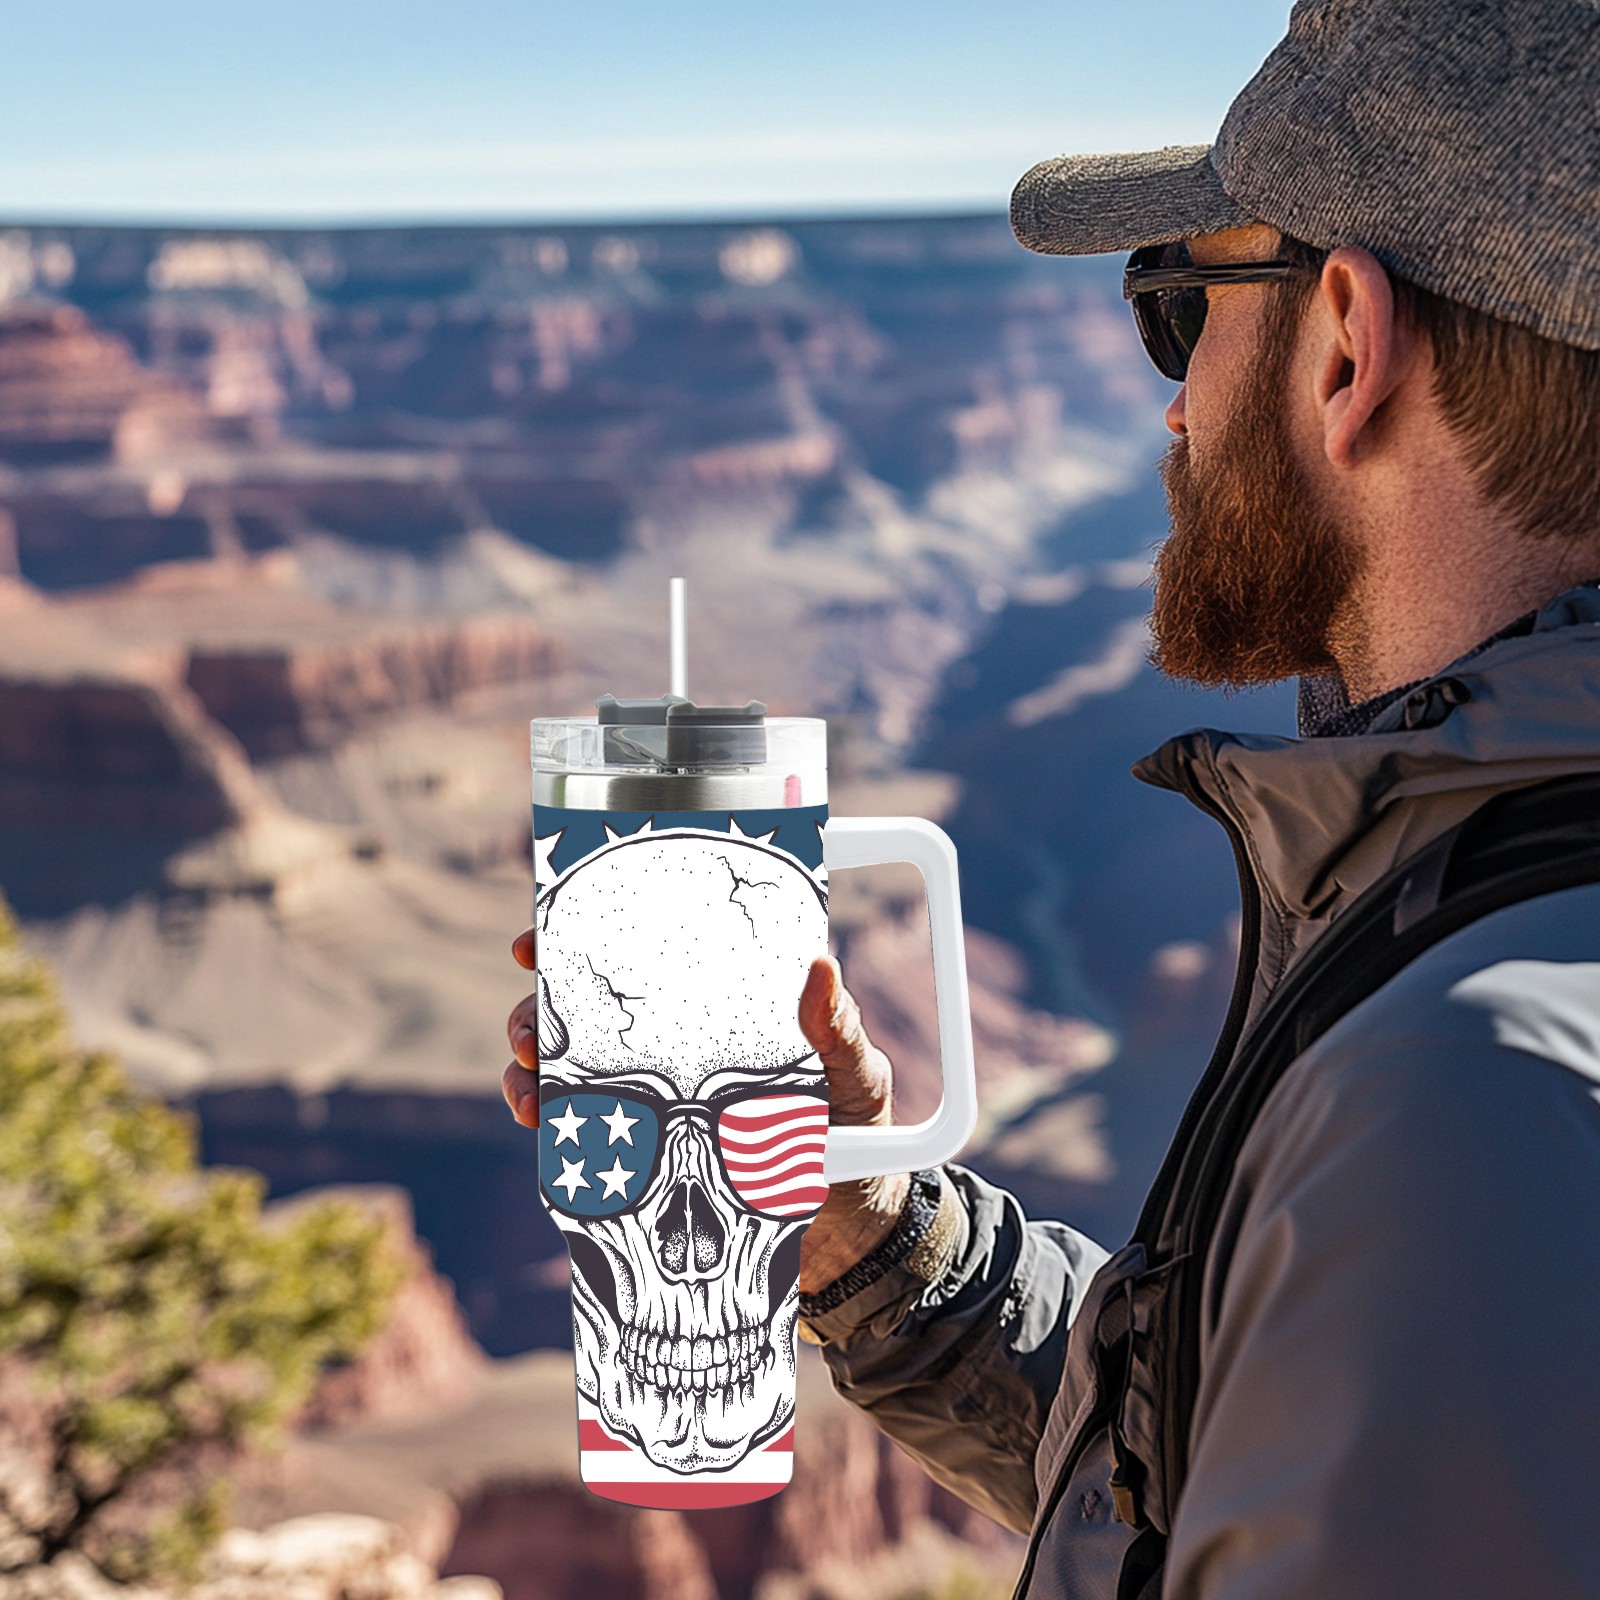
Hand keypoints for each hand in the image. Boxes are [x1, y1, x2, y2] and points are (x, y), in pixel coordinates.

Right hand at [501, 937, 911, 1294]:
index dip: (585, 935)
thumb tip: (820, 962)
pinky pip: (581, 1129)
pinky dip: (548, 1122)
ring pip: (569, 1066)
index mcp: (716, 1005)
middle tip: (531, 1028)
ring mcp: (655, 1097)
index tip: (544, 935)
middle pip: (587, 1009)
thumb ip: (836, 1027)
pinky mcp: (644, 1153)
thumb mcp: (854, 1071)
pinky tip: (540, 1124)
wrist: (850, 1226)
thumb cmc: (857, 1127)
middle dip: (539, 1008)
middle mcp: (675, 1043)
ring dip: (533, 1068)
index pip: (645, 954)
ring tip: (530, 1083)